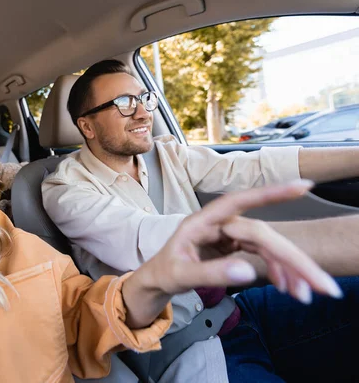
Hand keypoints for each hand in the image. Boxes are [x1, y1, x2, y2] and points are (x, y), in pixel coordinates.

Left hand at [142, 180, 342, 302]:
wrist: (159, 279)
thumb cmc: (165, 272)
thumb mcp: (180, 276)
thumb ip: (210, 273)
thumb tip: (248, 272)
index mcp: (202, 222)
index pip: (238, 202)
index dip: (270, 193)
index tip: (302, 187)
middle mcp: (220, 224)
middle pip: (263, 234)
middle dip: (294, 258)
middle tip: (322, 284)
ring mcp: (230, 234)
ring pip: (268, 246)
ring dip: (290, 269)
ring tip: (306, 294)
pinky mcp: (236, 245)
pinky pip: (264, 255)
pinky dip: (278, 271)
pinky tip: (287, 287)